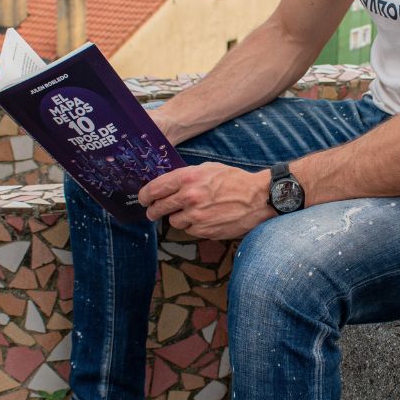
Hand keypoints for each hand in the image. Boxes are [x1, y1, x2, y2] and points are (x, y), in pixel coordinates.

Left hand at [138, 162, 273, 239]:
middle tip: (152, 211)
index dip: (145, 195)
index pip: (155, 188)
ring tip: (192, 211)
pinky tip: (205, 218)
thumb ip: (185, 177)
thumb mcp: (207, 169)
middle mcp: (189, 196)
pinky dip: (193, 226)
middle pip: (158, 208)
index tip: (142, 198)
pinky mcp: (204, 231)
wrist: (257, 197)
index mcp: (188, 177)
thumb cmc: (233, 180)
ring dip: (178, 218)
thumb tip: (166, 185)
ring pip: (173, 221)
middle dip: (153, 210)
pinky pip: (189, 230)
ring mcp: (196, 216)